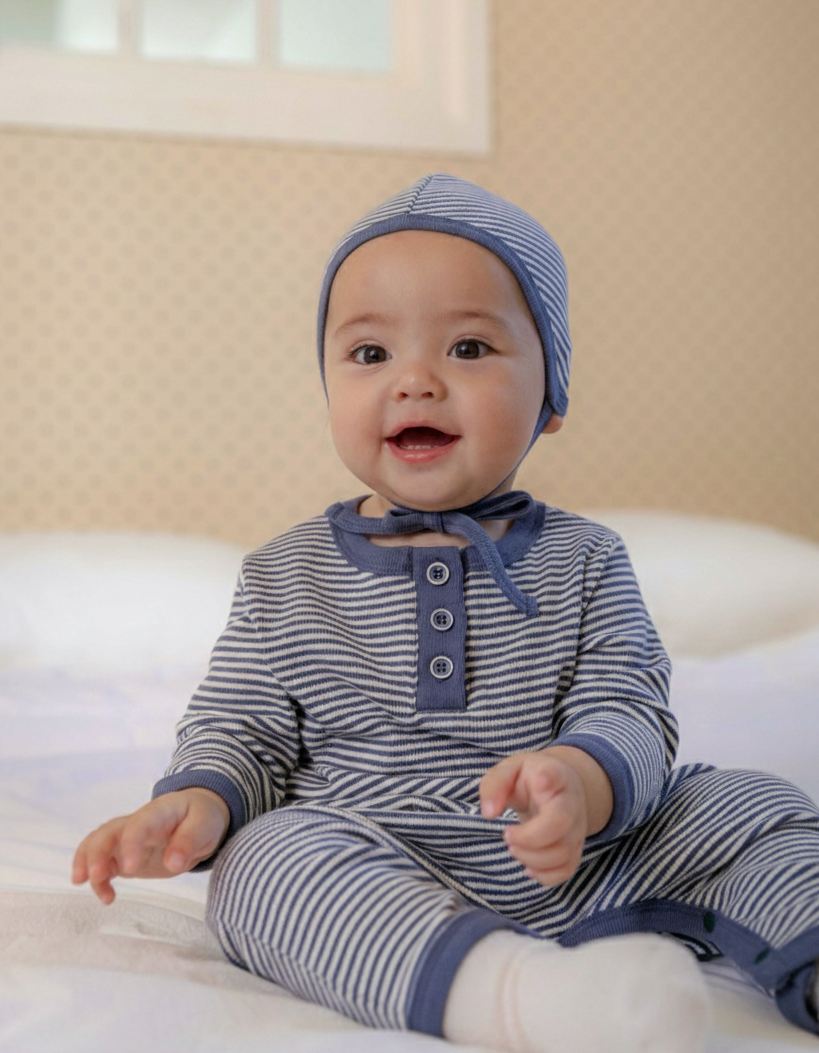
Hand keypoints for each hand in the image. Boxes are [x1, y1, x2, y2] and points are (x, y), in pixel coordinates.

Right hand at [71, 788, 229, 904]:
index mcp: (158, 813)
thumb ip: (190, 841)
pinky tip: (107, 897)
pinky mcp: (125, 854)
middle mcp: (137, 823)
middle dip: (96, 853)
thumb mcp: (206, 825)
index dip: (131, 844)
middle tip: (94, 877)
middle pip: (108, 832)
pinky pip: (104, 863)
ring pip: (97, 844)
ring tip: (85, 884)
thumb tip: (173, 863)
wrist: (198, 814)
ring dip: (86, 862)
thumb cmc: (202, 818)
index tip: (130, 868)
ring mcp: (128, 838)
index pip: (138, 824)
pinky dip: (98, 879)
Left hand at [480, 747, 611, 886]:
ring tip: (513, 847)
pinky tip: (528, 865)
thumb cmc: (529, 779)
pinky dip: (544, 875)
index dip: (550, 779)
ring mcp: (577, 828)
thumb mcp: (508, 771)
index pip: (557, 775)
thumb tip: (489, 813)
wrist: (557, 789)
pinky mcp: (575, 849)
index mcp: (554, 775)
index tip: (541, 780)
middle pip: (560, 823)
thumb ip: (495, 785)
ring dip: (530, 858)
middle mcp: (571, 802)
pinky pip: (566, 870)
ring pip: (562, 853)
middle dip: (528, 837)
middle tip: (507, 834)